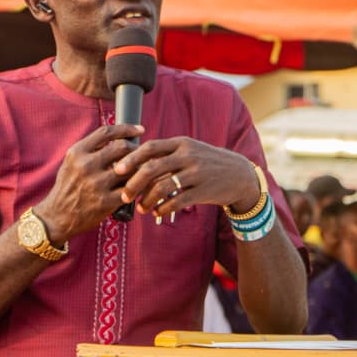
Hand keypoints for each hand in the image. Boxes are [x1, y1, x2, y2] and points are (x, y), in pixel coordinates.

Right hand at [32, 124, 143, 243]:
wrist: (57, 217)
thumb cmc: (68, 187)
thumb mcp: (71, 162)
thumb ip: (90, 149)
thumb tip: (118, 136)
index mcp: (77, 152)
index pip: (107, 132)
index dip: (126, 128)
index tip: (140, 130)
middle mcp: (86, 166)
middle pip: (122, 147)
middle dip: (136, 148)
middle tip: (141, 153)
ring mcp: (96, 185)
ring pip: (130, 169)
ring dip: (139, 168)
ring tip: (141, 169)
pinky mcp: (105, 202)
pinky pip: (130, 189)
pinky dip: (137, 186)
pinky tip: (139, 186)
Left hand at [114, 137, 258, 217]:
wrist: (240, 175)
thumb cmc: (207, 163)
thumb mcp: (190, 150)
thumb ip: (167, 153)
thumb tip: (135, 160)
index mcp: (181, 143)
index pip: (150, 148)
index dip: (131, 159)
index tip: (116, 170)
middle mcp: (188, 156)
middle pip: (152, 168)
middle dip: (134, 183)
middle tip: (123, 194)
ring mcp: (196, 174)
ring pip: (163, 187)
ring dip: (147, 199)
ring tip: (141, 208)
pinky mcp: (203, 191)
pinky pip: (176, 201)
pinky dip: (163, 209)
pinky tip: (156, 213)